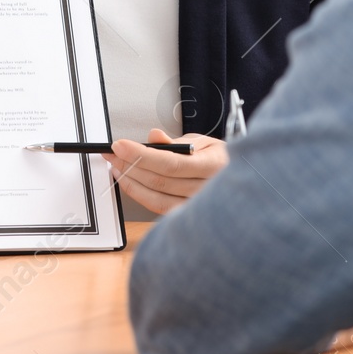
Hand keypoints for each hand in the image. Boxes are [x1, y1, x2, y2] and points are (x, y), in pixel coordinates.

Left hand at [104, 128, 227, 214]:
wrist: (239, 181)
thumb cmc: (220, 160)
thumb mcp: (204, 141)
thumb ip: (177, 141)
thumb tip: (154, 136)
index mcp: (213, 165)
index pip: (171, 163)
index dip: (141, 155)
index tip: (120, 146)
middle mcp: (207, 189)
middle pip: (160, 181)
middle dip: (130, 165)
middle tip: (113, 154)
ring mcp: (197, 207)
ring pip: (156, 198)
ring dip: (131, 182)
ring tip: (118, 167)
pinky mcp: (187, 216)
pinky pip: (159, 208)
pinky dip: (140, 195)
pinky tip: (130, 183)